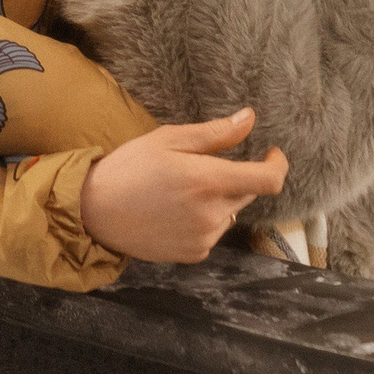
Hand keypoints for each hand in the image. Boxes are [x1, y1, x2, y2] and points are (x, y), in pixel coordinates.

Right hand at [80, 108, 288, 262]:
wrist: (95, 212)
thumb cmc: (129, 167)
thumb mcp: (169, 139)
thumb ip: (215, 133)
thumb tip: (250, 119)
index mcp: (208, 181)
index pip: (268, 181)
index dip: (278, 166)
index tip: (271, 154)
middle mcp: (212, 214)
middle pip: (247, 193)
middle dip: (235, 177)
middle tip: (198, 167)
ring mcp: (204, 238)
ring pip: (229, 213)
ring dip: (218, 200)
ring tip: (179, 191)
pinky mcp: (194, 254)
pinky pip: (213, 232)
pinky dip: (204, 220)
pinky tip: (174, 211)